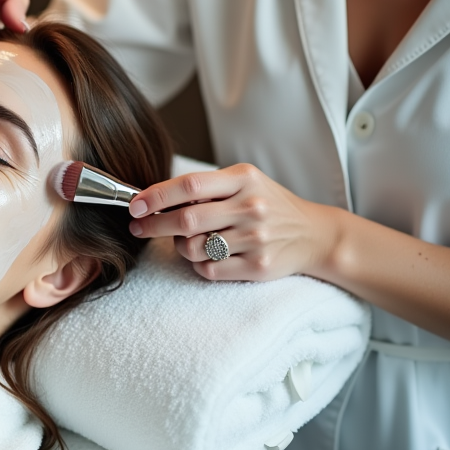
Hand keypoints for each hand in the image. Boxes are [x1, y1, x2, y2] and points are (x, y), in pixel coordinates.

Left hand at [127, 163, 339, 281]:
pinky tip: (209, 255)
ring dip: (180, 246)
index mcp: (244, 179)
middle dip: (154, 225)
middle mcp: (252, 207)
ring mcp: (256, 238)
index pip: (189, 185)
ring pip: (194, 248)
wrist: (314, 234)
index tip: (134, 205)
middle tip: (138, 227)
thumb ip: (207, 188)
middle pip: (186, 219)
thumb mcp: (245, 183)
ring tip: (190, 240)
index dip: (156, 196)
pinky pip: (209, 270)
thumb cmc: (268, 204)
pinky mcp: (258, 266)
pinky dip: (199, 265)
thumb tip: (154, 199)